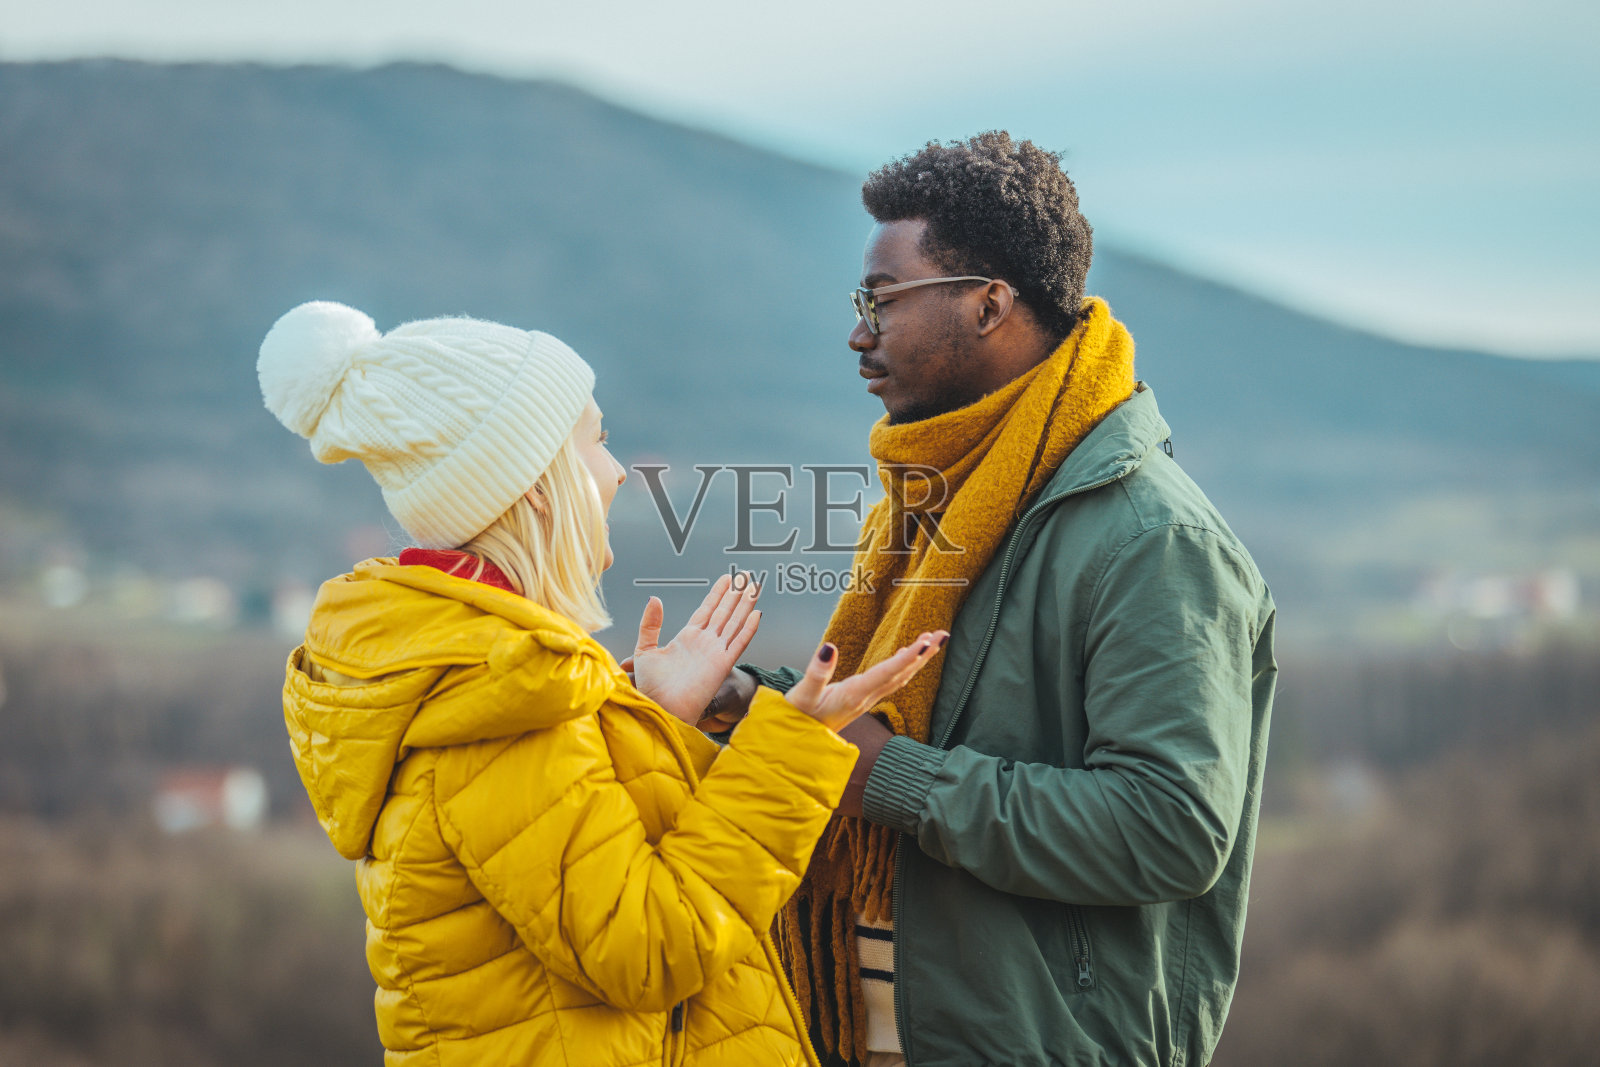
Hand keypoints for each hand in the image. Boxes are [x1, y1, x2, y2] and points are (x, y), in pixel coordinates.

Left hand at [632, 573, 761, 724]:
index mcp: (688, 638)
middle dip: (735, 593)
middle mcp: (704, 643)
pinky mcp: (722, 664)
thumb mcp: (646, 650)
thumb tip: (654, 598)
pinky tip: (757, 614)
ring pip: (734, 622)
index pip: (707, 609)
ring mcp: (715, 652)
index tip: (727, 578)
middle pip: (724, 612)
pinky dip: (749, 628)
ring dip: (744, 604)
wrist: (661, 708)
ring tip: (753, 587)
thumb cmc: (651, 687)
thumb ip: (650, 624)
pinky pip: (739, 642)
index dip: (718, 593)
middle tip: (745, 575)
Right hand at [784, 631, 947, 731]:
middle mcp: (865, 698)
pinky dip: (903, 666)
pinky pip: (890, 682)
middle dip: (922, 654)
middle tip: (942, 634)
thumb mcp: (803, 695)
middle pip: (901, 674)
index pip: (886, 673)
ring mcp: (865, 700)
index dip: (906, 657)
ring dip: (918, 660)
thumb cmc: (797, 718)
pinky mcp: (861, 700)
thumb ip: (817, 672)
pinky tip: (907, 656)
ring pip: (899, 678)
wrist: (797, 743)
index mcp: (853, 695)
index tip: (926, 642)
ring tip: (934, 642)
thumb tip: (829, 648)